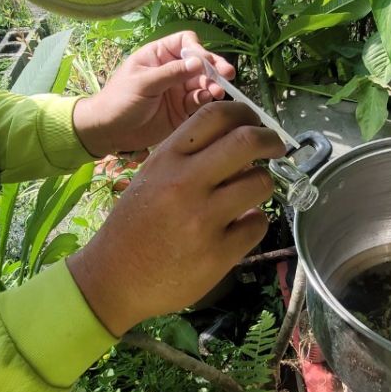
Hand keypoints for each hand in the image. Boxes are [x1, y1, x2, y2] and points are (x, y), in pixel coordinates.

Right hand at [67, 102, 285, 335]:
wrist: (114, 279)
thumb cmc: (134, 226)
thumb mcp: (152, 178)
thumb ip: (189, 159)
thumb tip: (237, 144)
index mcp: (167, 159)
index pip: (216, 115)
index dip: (245, 112)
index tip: (255, 123)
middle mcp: (186, 183)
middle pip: (247, 141)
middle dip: (271, 140)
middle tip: (276, 148)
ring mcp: (204, 219)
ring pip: (261, 182)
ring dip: (263, 184)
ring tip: (250, 195)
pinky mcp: (218, 253)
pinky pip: (258, 224)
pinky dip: (254, 223)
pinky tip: (238, 228)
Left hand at [72, 31, 235, 155]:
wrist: (109, 131)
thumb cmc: (119, 100)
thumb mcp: (143, 83)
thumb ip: (171, 73)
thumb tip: (199, 62)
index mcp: (159, 55)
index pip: (185, 43)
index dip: (198, 50)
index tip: (204, 62)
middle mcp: (172, 70)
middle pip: (200, 62)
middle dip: (214, 67)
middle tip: (227, 75)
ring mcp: (178, 90)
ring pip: (203, 82)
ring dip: (213, 85)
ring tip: (217, 92)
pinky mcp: (182, 109)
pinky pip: (199, 101)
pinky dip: (206, 101)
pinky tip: (206, 101)